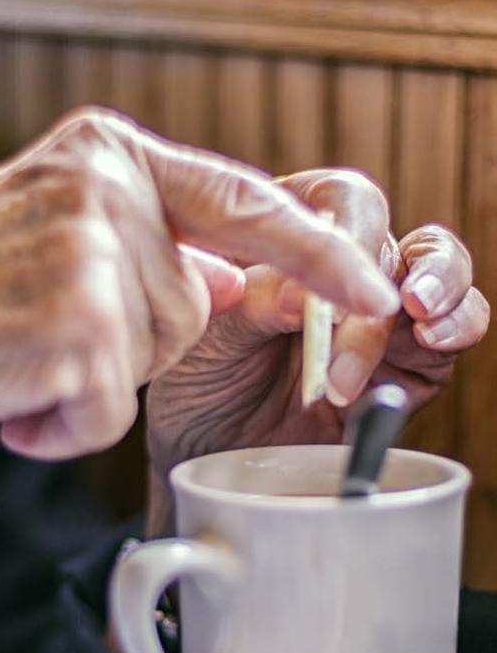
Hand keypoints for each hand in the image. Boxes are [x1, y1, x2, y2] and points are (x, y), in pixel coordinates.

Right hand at [0, 111, 399, 461]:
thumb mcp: (47, 224)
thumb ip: (139, 239)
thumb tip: (228, 277)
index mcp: (105, 154)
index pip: (241, 199)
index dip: (316, 250)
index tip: (372, 288)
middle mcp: (109, 191)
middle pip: (188, 308)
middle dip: (125, 342)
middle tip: (34, 326)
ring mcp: (97, 258)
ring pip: (147, 364)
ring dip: (85, 382)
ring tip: (10, 355)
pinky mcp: (81, 332)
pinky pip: (105, 415)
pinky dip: (56, 426)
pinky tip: (2, 393)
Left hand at [145, 169, 488, 505]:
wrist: (207, 451)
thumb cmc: (194, 377)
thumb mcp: (206, 335)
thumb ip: (251, 305)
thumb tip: (302, 294)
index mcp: (282, 225)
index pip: (334, 201)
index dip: (342, 235)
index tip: (324, 284)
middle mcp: (337, 257)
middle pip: (384, 236)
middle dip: (376, 281)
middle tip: (374, 312)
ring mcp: (375, 305)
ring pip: (436, 268)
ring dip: (436, 288)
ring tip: (421, 319)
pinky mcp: (407, 359)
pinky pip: (453, 327)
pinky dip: (457, 324)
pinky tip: (436, 339)